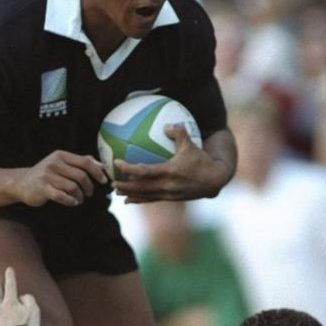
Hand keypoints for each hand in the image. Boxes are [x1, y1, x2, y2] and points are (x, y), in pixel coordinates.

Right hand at [17, 150, 108, 206]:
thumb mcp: (61, 163)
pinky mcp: (42, 189)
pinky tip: (72, 202)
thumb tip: (101, 164)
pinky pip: (62, 196)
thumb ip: (80, 162)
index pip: (85, 162)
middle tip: (89, 193)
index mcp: (61, 155)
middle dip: (89, 187)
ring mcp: (47, 176)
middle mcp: (54, 163)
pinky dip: (70, 201)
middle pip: (81, 176)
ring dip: (80, 196)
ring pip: (73, 187)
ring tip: (79, 199)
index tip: (104, 181)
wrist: (22, 183)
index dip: (97, 172)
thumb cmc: (47, 174)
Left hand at [113, 126, 230, 202]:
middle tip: (111, 182)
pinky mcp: (171, 199)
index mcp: (169, 172)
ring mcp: (169, 194)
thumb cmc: (202, 160)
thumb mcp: (191, 144)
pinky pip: (152, 199)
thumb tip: (166, 125)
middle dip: (124, 187)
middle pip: (140, 188)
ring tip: (117, 193)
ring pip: (145, 196)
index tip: (117, 163)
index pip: (143, 171)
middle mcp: (167, 186)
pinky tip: (131, 200)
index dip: (128, 169)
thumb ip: (179, 133)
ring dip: (130, 195)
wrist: (214, 180)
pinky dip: (140, 200)